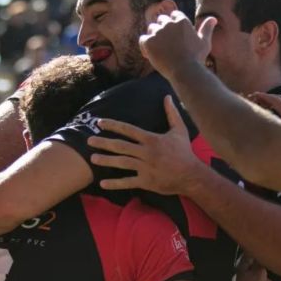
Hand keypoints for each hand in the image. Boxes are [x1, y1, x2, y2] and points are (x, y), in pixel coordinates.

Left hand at [87, 96, 207, 193]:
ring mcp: (145, 167)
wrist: (191, 175)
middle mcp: (146, 153)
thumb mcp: (180, 130)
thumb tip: (167, 96)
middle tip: (88, 141)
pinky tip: (103, 183)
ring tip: (93, 159)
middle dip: (103, 143)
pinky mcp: (146, 181)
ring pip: (122, 162)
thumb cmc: (184, 152)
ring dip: (106, 160)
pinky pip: (128, 182)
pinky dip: (115, 183)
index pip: (128, 130)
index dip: (113, 125)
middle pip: (120, 146)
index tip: (99, 123)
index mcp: (151, 139)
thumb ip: (171, 113)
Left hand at [139, 11, 214, 79]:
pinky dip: (145, 46)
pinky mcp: (148, 41)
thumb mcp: (204, 42)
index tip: (174, 35)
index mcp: (182, 21)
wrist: (184, 71)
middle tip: (166, 43)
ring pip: (151, 28)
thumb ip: (206, 28)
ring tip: (159, 49)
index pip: (174, 15)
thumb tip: (213, 18)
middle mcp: (169, 24)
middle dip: (163, 28)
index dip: (173, 25)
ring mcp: (158, 32)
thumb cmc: (196, 58)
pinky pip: (143, 39)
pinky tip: (150, 54)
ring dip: (154, 36)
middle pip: (161, 20)